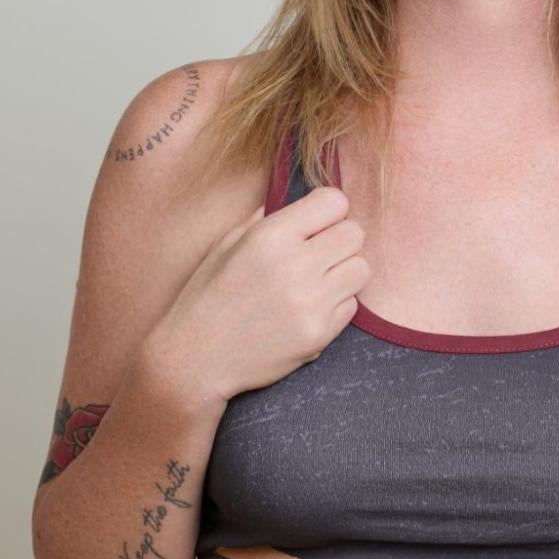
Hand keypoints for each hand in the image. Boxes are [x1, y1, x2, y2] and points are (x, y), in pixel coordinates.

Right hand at [151, 182, 370, 407]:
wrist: (196, 358)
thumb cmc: (207, 297)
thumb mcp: (227, 244)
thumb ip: (267, 218)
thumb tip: (302, 200)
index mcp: (270, 236)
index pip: (334, 202)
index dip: (328, 211)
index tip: (316, 224)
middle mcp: (295, 266)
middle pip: (355, 234)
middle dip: (340, 240)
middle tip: (319, 253)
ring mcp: (311, 303)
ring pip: (361, 269)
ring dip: (344, 271)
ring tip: (317, 281)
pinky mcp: (319, 334)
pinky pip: (352, 306)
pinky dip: (337, 304)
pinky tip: (309, 308)